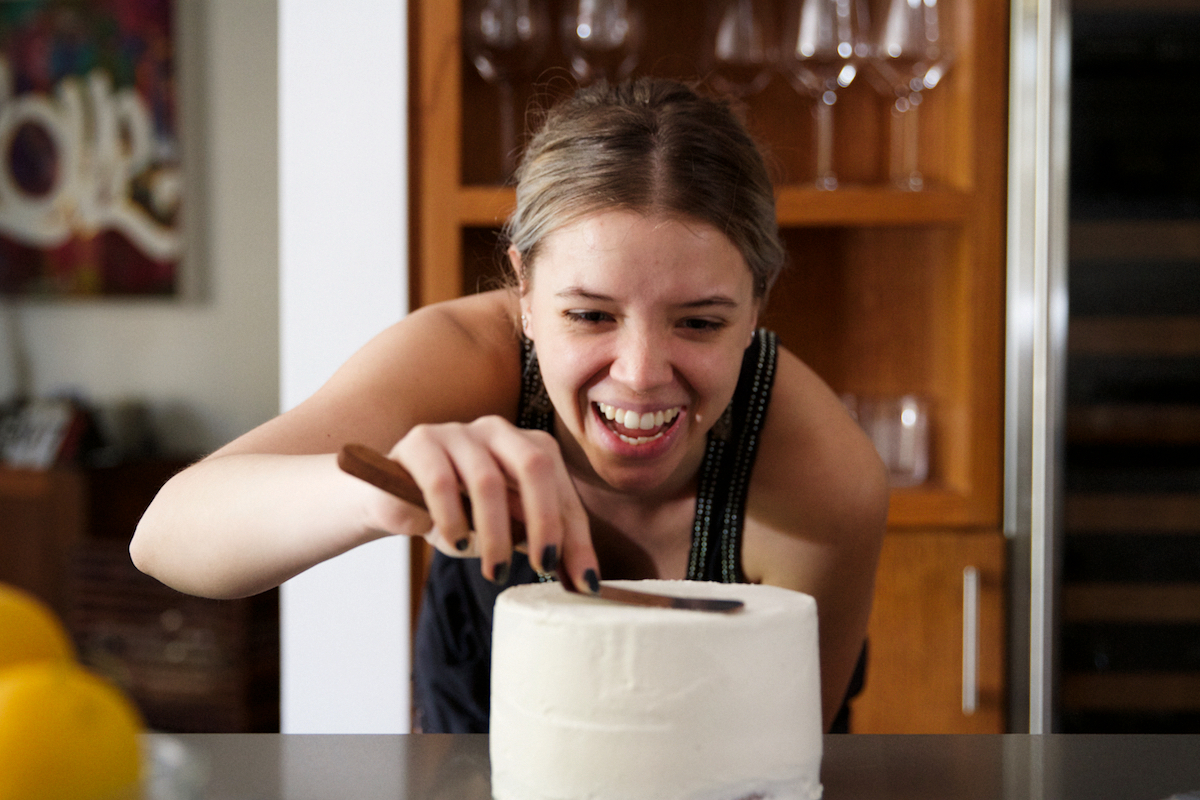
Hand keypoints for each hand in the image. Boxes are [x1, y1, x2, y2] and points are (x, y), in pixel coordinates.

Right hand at [387, 416, 598, 591]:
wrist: (391, 502)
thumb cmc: (457, 517)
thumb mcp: (503, 533)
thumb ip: (538, 544)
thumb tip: (583, 579)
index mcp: (528, 447)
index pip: (562, 488)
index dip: (577, 536)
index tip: (584, 581)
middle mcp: (498, 431)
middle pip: (535, 465)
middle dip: (545, 521)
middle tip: (543, 566)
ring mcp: (458, 432)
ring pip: (487, 480)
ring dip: (494, 534)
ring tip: (493, 569)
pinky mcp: (420, 442)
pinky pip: (441, 483)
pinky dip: (452, 521)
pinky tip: (457, 544)